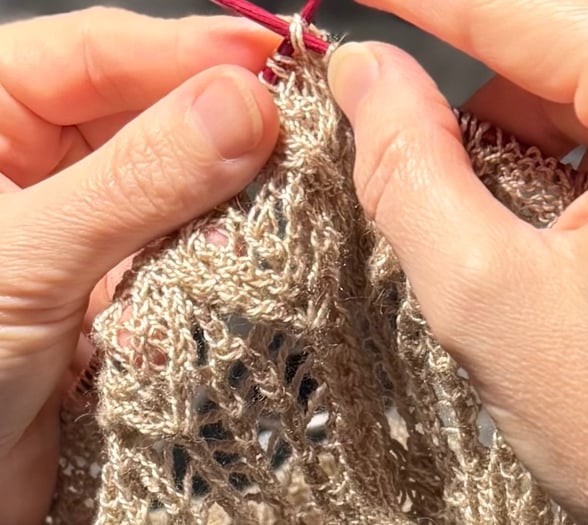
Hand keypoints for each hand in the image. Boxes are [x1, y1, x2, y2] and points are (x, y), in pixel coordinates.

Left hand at [0, 8, 278, 522]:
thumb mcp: (25, 261)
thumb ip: (136, 181)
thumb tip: (242, 107)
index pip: (97, 52)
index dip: (187, 51)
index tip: (270, 64)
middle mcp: (35, 163)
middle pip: (149, 112)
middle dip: (221, 126)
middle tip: (298, 134)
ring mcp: (85, 225)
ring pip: (178, 184)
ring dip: (227, 194)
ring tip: (287, 192)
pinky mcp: (121, 284)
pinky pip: (186, 248)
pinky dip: (218, 252)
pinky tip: (250, 252)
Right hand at [328, 1, 587, 522]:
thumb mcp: (485, 294)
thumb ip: (407, 166)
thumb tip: (364, 74)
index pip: (512, 6)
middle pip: (542, 47)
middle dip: (458, 95)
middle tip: (387, 143)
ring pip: (567, 91)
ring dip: (501, 144)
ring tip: (488, 239)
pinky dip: (544, 166)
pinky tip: (534, 236)